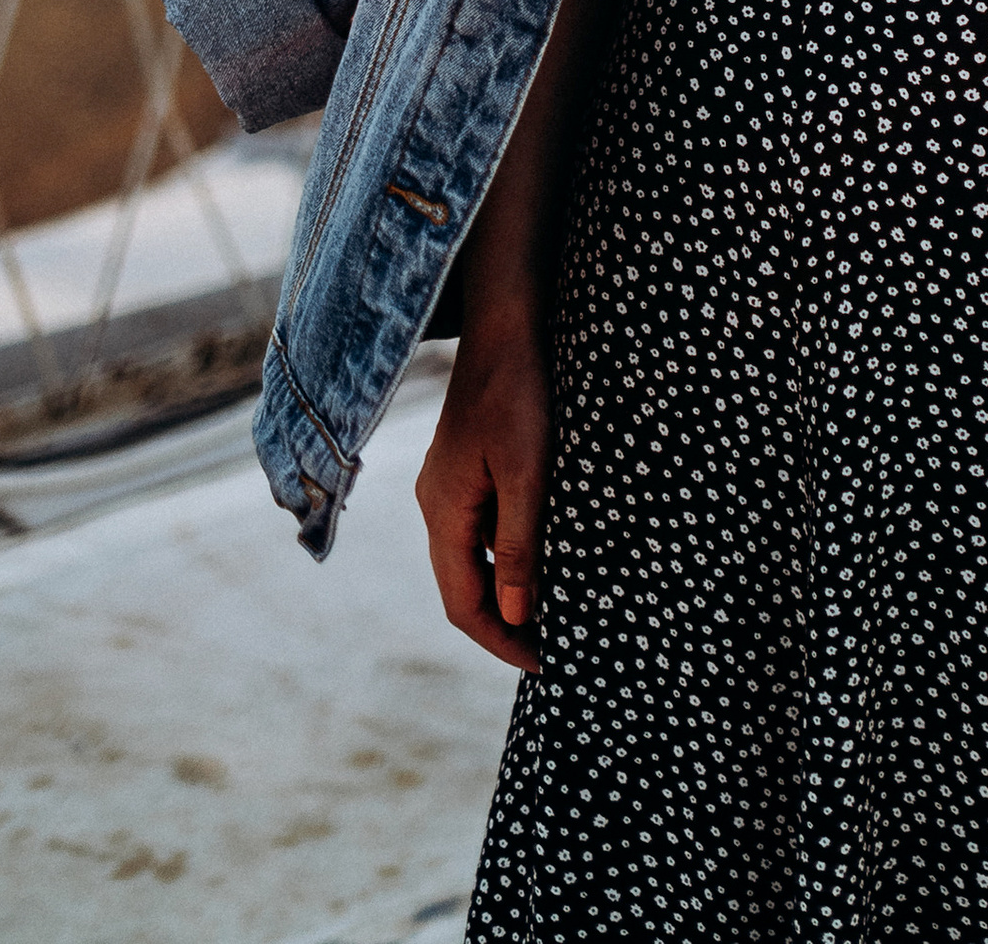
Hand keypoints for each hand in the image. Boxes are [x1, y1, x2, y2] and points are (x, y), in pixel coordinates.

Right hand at [415, 312, 551, 673]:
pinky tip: (539, 555)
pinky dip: (506, 554)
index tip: (543, 664)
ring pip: (470, 558)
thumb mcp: (528, 472)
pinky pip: (480, 528)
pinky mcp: (465, 466)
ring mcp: (447, 485)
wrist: (506, 321)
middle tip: (551, 648)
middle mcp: (436, 505)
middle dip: (503, 624)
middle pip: (462, 588)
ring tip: (551, 613)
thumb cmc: (519, 392)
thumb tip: (513, 616)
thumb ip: (518, 544)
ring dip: (505, 590)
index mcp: (444, 513)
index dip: (501, 641)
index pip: (463, 604)